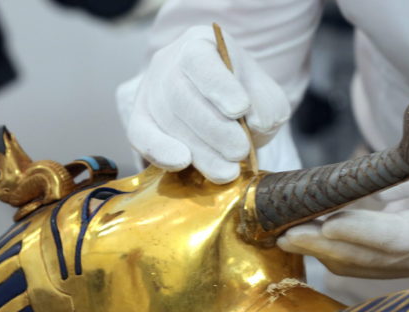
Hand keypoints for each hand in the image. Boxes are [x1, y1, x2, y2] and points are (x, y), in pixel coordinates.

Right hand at [116, 25, 290, 183]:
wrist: (228, 117)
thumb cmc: (248, 102)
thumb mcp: (268, 99)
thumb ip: (266, 107)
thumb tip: (253, 122)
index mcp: (202, 44)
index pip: (200, 59)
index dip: (219, 86)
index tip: (240, 109)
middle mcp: (170, 63)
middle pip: (181, 94)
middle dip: (214, 129)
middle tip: (240, 151)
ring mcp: (152, 91)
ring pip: (166, 120)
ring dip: (199, 150)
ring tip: (227, 170)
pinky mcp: (141, 120)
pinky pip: (141, 136)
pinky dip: (161, 152)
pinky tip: (182, 163)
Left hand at [277, 137, 408, 277]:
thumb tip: (370, 177)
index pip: (400, 236)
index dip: (363, 232)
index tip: (329, 223)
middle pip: (369, 257)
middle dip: (325, 245)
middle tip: (287, 233)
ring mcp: (405, 268)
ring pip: (355, 266)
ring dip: (318, 251)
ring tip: (285, 234)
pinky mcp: (388, 267)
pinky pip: (352, 265)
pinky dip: (325, 252)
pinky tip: (302, 236)